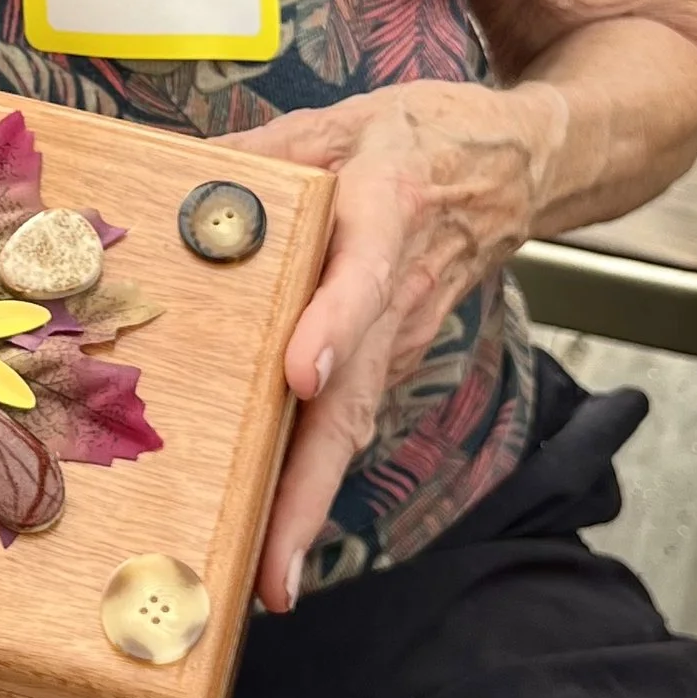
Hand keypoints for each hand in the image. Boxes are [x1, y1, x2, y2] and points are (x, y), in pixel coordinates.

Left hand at [241, 82, 557, 614]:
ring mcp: (399, 332)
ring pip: (353, 423)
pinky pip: (349, 419)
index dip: (335, 325)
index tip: (303, 375)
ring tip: (266, 579)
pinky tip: (274, 535)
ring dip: (310, 502)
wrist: (518, 162)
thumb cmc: (419, 135)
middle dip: (311, 484)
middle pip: (356, 394)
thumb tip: (178, 175)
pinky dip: (313, 477)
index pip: (361, 271)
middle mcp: (397, 287)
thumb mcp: (340, 118)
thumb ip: (260, 149)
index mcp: (388, 207)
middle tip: (274, 566)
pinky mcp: (392, 354)